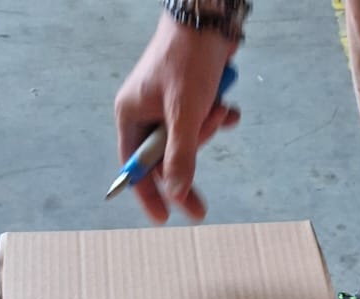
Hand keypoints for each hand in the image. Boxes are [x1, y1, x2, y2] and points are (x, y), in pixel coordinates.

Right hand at [114, 14, 239, 222]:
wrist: (210, 15)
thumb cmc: (189, 58)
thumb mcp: (184, 112)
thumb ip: (181, 155)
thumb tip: (177, 192)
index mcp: (131, 114)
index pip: (135, 167)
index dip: (149, 194)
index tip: (164, 218)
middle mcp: (146, 110)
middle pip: (166, 157)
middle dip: (192, 154)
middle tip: (205, 182)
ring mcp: (168, 103)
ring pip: (189, 140)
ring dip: (208, 129)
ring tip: (218, 109)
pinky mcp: (190, 94)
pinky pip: (203, 121)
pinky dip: (217, 117)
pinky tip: (228, 106)